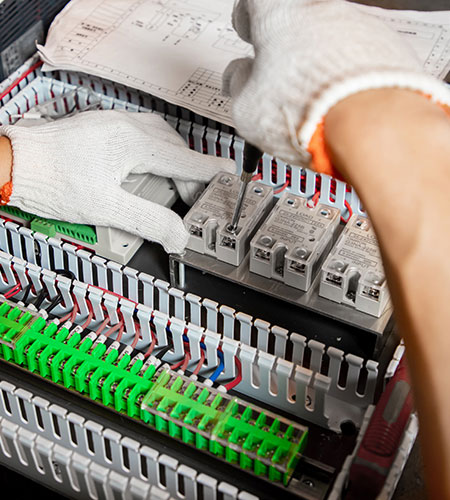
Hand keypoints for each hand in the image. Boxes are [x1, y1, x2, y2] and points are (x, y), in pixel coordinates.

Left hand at [0, 110, 234, 253]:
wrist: (13, 164)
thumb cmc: (51, 181)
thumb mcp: (106, 208)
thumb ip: (150, 221)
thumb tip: (178, 236)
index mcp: (133, 143)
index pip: (185, 159)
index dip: (211, 172)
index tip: (231, 177)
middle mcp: (126, 127)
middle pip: (176, 148)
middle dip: (192, 173)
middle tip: (196, 199)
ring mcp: (113, 125)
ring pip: (160, 140)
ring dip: (174, 162)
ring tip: (176, 186)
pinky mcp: (102, 130)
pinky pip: (142, 137)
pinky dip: (156, 155)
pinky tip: (148, 171)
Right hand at [223, 0, 445, 166]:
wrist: (373, 125)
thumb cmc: (312, 112)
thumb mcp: (248, 107)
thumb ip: (239, 83)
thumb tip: (239, 77)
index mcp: (279, 17)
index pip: (254, 4)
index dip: (247, 19)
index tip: (247, 30)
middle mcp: (321, 12)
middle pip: (297, 24)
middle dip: (287, 49)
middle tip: (280, 78)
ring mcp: (357, 26)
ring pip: (329, 42)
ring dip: (319, 64)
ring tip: (316, 103)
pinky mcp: (386, 47)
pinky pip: (358, 57)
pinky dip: (348, 76)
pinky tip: (342, 104)